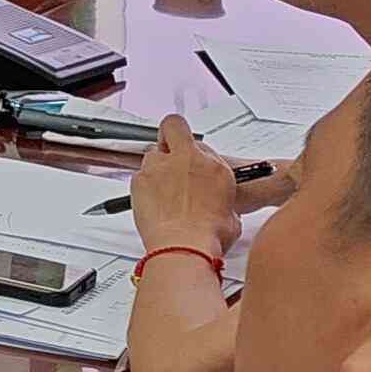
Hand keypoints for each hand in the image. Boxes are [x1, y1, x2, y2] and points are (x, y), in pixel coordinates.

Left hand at [132, 115, 241, 260]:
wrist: (184, 245)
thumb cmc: (209, 235)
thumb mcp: (231, 214)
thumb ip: (220, 198)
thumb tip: (218, 204)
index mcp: (213, 166)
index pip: (203, 144)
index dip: (195, 149)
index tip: (192, 157)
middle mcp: (186, 160)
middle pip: (172, 126)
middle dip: (171, 134)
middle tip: (171, 153)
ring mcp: (159, 167)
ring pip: (152, 153)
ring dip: (157, 166)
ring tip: (162, 189)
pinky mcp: (139, 180)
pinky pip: (139, 175)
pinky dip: (144, 185)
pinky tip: (151, 202)